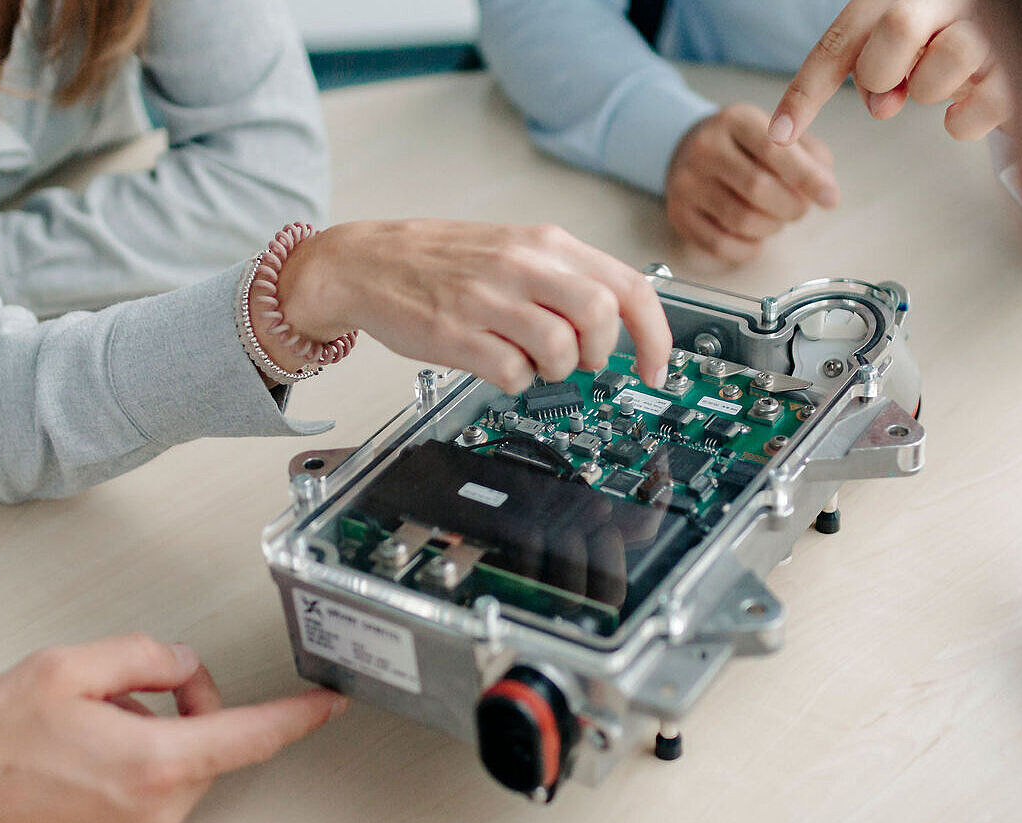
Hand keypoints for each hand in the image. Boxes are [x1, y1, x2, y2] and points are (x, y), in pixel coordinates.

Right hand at [0, 635, 342, 822]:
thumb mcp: (60, 670)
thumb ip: (138, 655)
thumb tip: (177, 663)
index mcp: (153, 763)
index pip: (251, 736)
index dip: (297, 716)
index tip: (327, 704)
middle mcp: (154, 813)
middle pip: (203, 746)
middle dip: (176, 709)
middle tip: (117, 693)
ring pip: (171, 775)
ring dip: (144, 743)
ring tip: (78, 733)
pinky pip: (141, 804)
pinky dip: (123, 776)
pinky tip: (71, 766)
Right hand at [271, 220, 671, 391]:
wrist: (366, 262)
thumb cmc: (444, 261)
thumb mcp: (515, 249)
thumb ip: (568, 278)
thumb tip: (621, 323)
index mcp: (545, 243)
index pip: (628, 286)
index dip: (655, 336)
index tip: (655, 368)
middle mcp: (522, 265)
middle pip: (600, 315)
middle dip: (601, 352)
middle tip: (581, 361)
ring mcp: (487, 300)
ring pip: (559, 349)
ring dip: (555, 369)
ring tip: (528, 357)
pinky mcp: (455, 334)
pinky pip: (511, 374)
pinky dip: (514, 380)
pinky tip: (495, 362)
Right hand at [665, 104, 838, 262]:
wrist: (692, 150)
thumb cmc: (748, 147)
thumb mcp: (781, 134)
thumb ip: (812, 157)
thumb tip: (826, 192)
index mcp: (736, 120)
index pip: (774, 150)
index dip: (807, 178)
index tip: (830, 198)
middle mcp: (705, 147)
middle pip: (759, 188)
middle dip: (791, 207)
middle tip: (799, 208)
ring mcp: (686, 181)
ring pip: (742, 220)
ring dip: (772, 228)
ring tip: (776, 218)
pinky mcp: (678, 212)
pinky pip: (720, 244)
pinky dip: (748, 249)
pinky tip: (756, 238)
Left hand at [770, 0, 1011, 146]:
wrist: (1018, 27)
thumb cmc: (937, 39)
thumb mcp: (893, 45)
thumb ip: (873, 70)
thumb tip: (883, 106)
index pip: (839, 41)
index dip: (805, 92)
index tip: (780, 136)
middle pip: (899, 27)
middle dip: (884, 73)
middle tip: (892, 89)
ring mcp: (989, 23)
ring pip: (948, 58)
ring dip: (930, 90)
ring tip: (939, 86)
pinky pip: (987, 101)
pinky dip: (965, 122)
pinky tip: (963, 111)